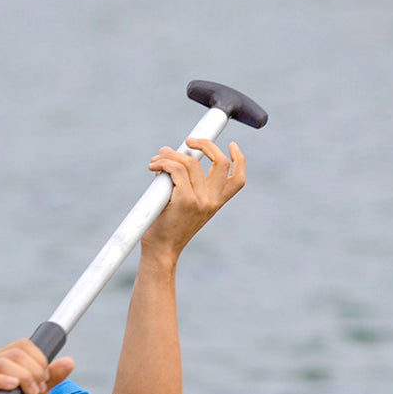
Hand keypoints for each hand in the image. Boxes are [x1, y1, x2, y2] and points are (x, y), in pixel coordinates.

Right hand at [0, 339, 73, 393]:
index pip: (23, 345)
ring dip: (24, 377)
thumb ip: (52, 377)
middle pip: (16, 352)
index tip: (45, 378)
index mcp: (3, 358)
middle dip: (35, 369)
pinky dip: (3, 381)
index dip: (39, 358)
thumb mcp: (37, 392)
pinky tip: (15, 386)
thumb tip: (69, 362)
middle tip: (40, 387)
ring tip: (31, 392)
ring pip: (3, 363)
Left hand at [142, 138, 245, 260]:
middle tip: (188, 141)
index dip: (239, 159)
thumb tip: (168, 152)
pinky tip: (153, 166)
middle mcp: (212, 201)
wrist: (160, 252)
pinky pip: (176, 170)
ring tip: (157, 159)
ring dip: (171, 155)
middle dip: (205, 145)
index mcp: (215, 204)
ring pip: (191, 163)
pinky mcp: (185, 200)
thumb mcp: (179, 205)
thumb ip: (180, 182)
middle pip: (220, 163)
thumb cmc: (165, 230)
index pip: (238, 180)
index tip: (231, 145)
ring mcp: (200, 200)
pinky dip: (164, 163)